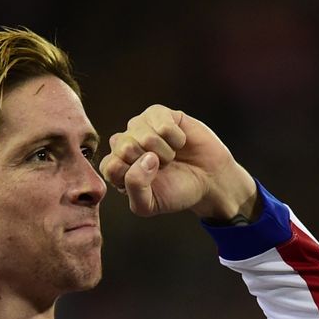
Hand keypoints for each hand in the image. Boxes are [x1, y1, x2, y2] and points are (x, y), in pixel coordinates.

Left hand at [99, 105, 257, 219]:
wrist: (208, 180)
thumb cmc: (175, 191)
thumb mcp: (148, 204)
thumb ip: (135, 188)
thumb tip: (144, 159)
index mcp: (115, 166)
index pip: (110, 167)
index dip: (133, 176)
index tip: (150, 182)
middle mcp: (124, 143)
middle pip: (125, 148)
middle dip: (150, 163)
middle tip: (162, 168)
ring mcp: (140, 126)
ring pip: (145, 135)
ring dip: (165, 153)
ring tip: (171, 156)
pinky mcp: (159, 114)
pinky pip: (164, 125)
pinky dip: (177, 140)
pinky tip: (179, 143)